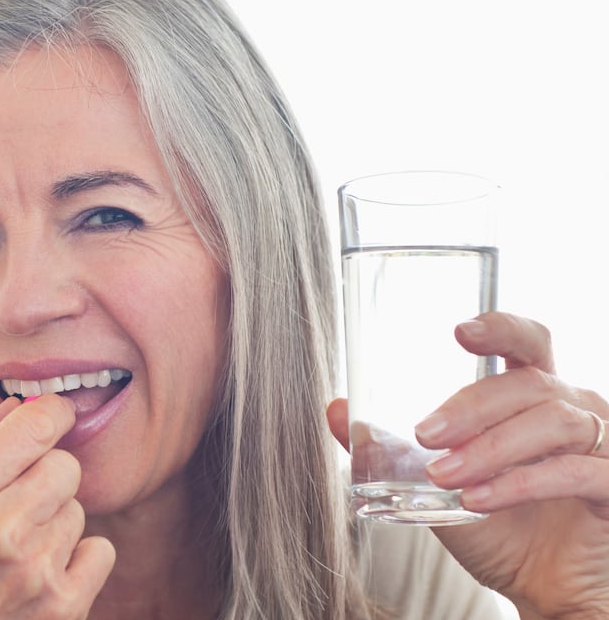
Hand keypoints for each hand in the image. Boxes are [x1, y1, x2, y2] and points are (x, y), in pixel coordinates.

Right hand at [0, 394, 114, 618]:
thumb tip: (19, 406)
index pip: (36, 423)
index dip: (51, 413)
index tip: (53, 416)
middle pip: (64, 465)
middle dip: (45, 475)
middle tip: (17, 501)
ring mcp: (34, 568)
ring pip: (78, 510)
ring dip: (53, 522)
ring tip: (14, 550)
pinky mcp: (61, 607)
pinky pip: (100, 551)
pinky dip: (78, 559)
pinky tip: (40, 574)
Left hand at [328, 312, 608, 618]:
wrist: (540, 589)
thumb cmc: (499, 527)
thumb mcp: (432, 485)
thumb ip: (387, 447)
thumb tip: (335, 410)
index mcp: (534, 396)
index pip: (527, 343)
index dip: (501, 328)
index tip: (460, 330)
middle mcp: (574, 410)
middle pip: (529, 383)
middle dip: (472, 405)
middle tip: (425, 433)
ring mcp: (602, 447)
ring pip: (553, 423)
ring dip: (491, 448)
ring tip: (445, 476)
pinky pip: (574, 472)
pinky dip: (521, 484)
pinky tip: (479, 500)